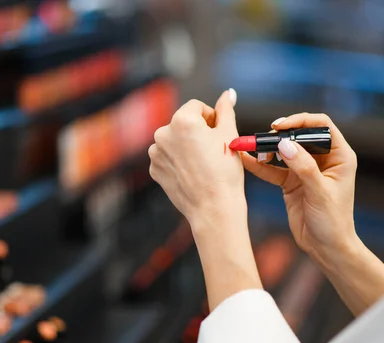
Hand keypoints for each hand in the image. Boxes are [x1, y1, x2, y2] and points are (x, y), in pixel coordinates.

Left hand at [148, 90, 245, 225]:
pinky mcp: (154, 169)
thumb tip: (227, 93)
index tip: (219, 133)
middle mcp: (162, 133)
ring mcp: (155, 153)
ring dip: (186, 145)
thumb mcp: (229, 135)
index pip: (196, 106)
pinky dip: (178, 161)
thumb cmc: (225, 171)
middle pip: (183, 123)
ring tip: (203, 163)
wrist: (213, 208)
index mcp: (181, 120)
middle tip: (213, 150)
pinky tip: (192, 172)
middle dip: (197, 131)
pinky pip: (167, 157)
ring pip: (174, 140)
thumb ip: (225, 110)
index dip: (211, 118)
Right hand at [241, 113, 358, 266]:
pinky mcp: (291, 182)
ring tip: (251, 147)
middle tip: (262, 138)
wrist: (326, 248)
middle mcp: (323, 159)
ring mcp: (305, 170)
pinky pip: (273, 169)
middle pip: (298, 135)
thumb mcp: (320, 193)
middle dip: (279, 135)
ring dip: (266, 149)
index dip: (300, 121)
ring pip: (283, 151)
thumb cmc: (333, 222)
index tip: (280, 126)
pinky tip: (245, 160)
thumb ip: (303, 167)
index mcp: (339, 156)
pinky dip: (259, 165)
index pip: (320, 126)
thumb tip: (284, 144)